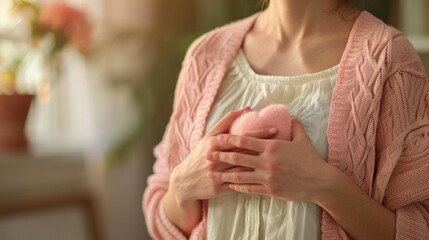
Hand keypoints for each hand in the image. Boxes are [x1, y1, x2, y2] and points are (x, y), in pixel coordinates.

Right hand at [163, 107, 276, 235]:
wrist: (185, 181)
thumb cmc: (200, 155)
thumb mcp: (209, 137)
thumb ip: (226, 122)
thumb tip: (245, 108)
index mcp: (215, 144)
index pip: (241, 137)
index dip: (259, 133)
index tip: (275, 129)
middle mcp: (217, 158)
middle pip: (245, 153)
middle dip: (264, 149)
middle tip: (283, 145)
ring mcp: (219, 175)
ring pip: (245, 170)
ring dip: (262, 166)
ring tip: (279, 163)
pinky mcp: (220, 189)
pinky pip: (240, 186)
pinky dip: (253, 182)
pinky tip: (267, 180)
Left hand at [206, 118, 330, 201]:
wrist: (320, 182)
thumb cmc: (311, 159)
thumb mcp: (302, 139)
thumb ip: (294, 126)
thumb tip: (291, 115)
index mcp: (272, 146)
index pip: (245, 140)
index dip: (228, 139)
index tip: (216, 138)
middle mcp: (267, 162)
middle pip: (237, 157)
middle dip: (219, 156)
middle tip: (206, 155)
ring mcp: (268, 177)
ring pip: (239, 176)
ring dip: (223, 174)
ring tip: (210, 173)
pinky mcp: (270, 190)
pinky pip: (250, 189)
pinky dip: (238, 187)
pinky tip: (229, 186)